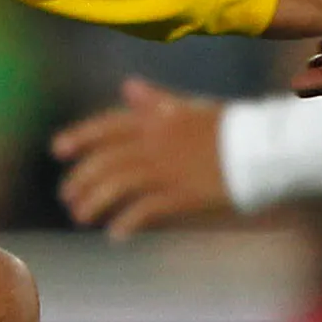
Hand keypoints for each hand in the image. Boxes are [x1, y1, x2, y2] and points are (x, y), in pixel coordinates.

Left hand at [51, 79, 234, 235]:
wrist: (265, 149)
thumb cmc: (231, 128)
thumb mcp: (189, 109)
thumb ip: (156, 101)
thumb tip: (128, 86)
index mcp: (157, 119)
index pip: (107, 125)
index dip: (80, 136)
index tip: (56, 150)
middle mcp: (157, 142)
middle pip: (106, 161)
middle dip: (81, 179)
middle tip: (67, 197)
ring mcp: (168, 169)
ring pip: (118, 186)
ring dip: (95, 203)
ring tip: (82, 217)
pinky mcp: (183, 195)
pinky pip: (145, 210)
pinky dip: (127, 223)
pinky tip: (116, 235)